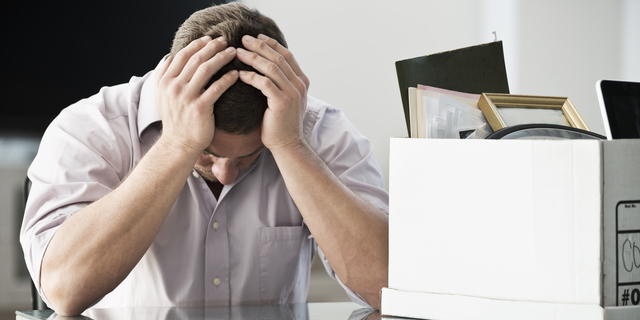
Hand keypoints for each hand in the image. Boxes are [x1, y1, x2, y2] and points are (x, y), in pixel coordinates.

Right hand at [155, 36, 238, 154]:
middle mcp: (174, 86)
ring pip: (206, 69)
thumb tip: (169, 57)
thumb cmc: (175, 120)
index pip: (182, 55)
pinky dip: (228, 78)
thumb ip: (164, 76)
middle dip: (212, 47)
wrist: (179, 144)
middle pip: (195, 58)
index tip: (210, 39)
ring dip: (221, 57)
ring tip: (233, 52)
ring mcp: (186, 97)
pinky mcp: (200, 108)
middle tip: (226, 40)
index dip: (197, 44)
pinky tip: (237, 73)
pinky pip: (217, 88)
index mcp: (165, 81)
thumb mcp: (162, 96)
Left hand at [236, 34, 309, 150]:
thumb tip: (268, 66)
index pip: (287, 55)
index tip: (257, 37)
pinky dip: (251, 76)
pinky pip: (264, 84)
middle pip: (278, 58)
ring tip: (238, 52)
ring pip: (271, 68)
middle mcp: (300, 85)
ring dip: (253, 58)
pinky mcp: (282, 103)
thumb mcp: (286, 98)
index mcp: (302, 81)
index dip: (272, 44)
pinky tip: (240, 74)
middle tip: (243, 39)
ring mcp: (292, 93)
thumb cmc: (281, 122)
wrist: (287, 144)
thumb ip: (282, 82)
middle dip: (260, 46)